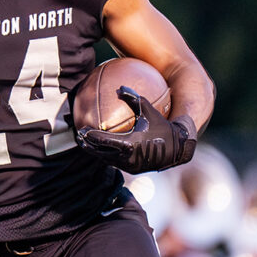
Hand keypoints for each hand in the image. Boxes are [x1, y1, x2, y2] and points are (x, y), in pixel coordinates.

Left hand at [76, 86, 196, 172]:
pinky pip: (114, 162)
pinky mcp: (132, 170)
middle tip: (79, 137)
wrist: (178, 147)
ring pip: (106, 159)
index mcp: (129, 144)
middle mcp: (127, 158)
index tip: (81, 130)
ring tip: (86, 143)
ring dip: (95, 152)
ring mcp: (129, 166)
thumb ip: (133, 98)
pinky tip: (100, 148)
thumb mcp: (148, 110)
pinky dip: (106, 155)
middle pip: (100, 152)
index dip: (90, 136)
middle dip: (87, 146)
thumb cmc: (162, 126)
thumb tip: (119, 87)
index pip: (103, 141)